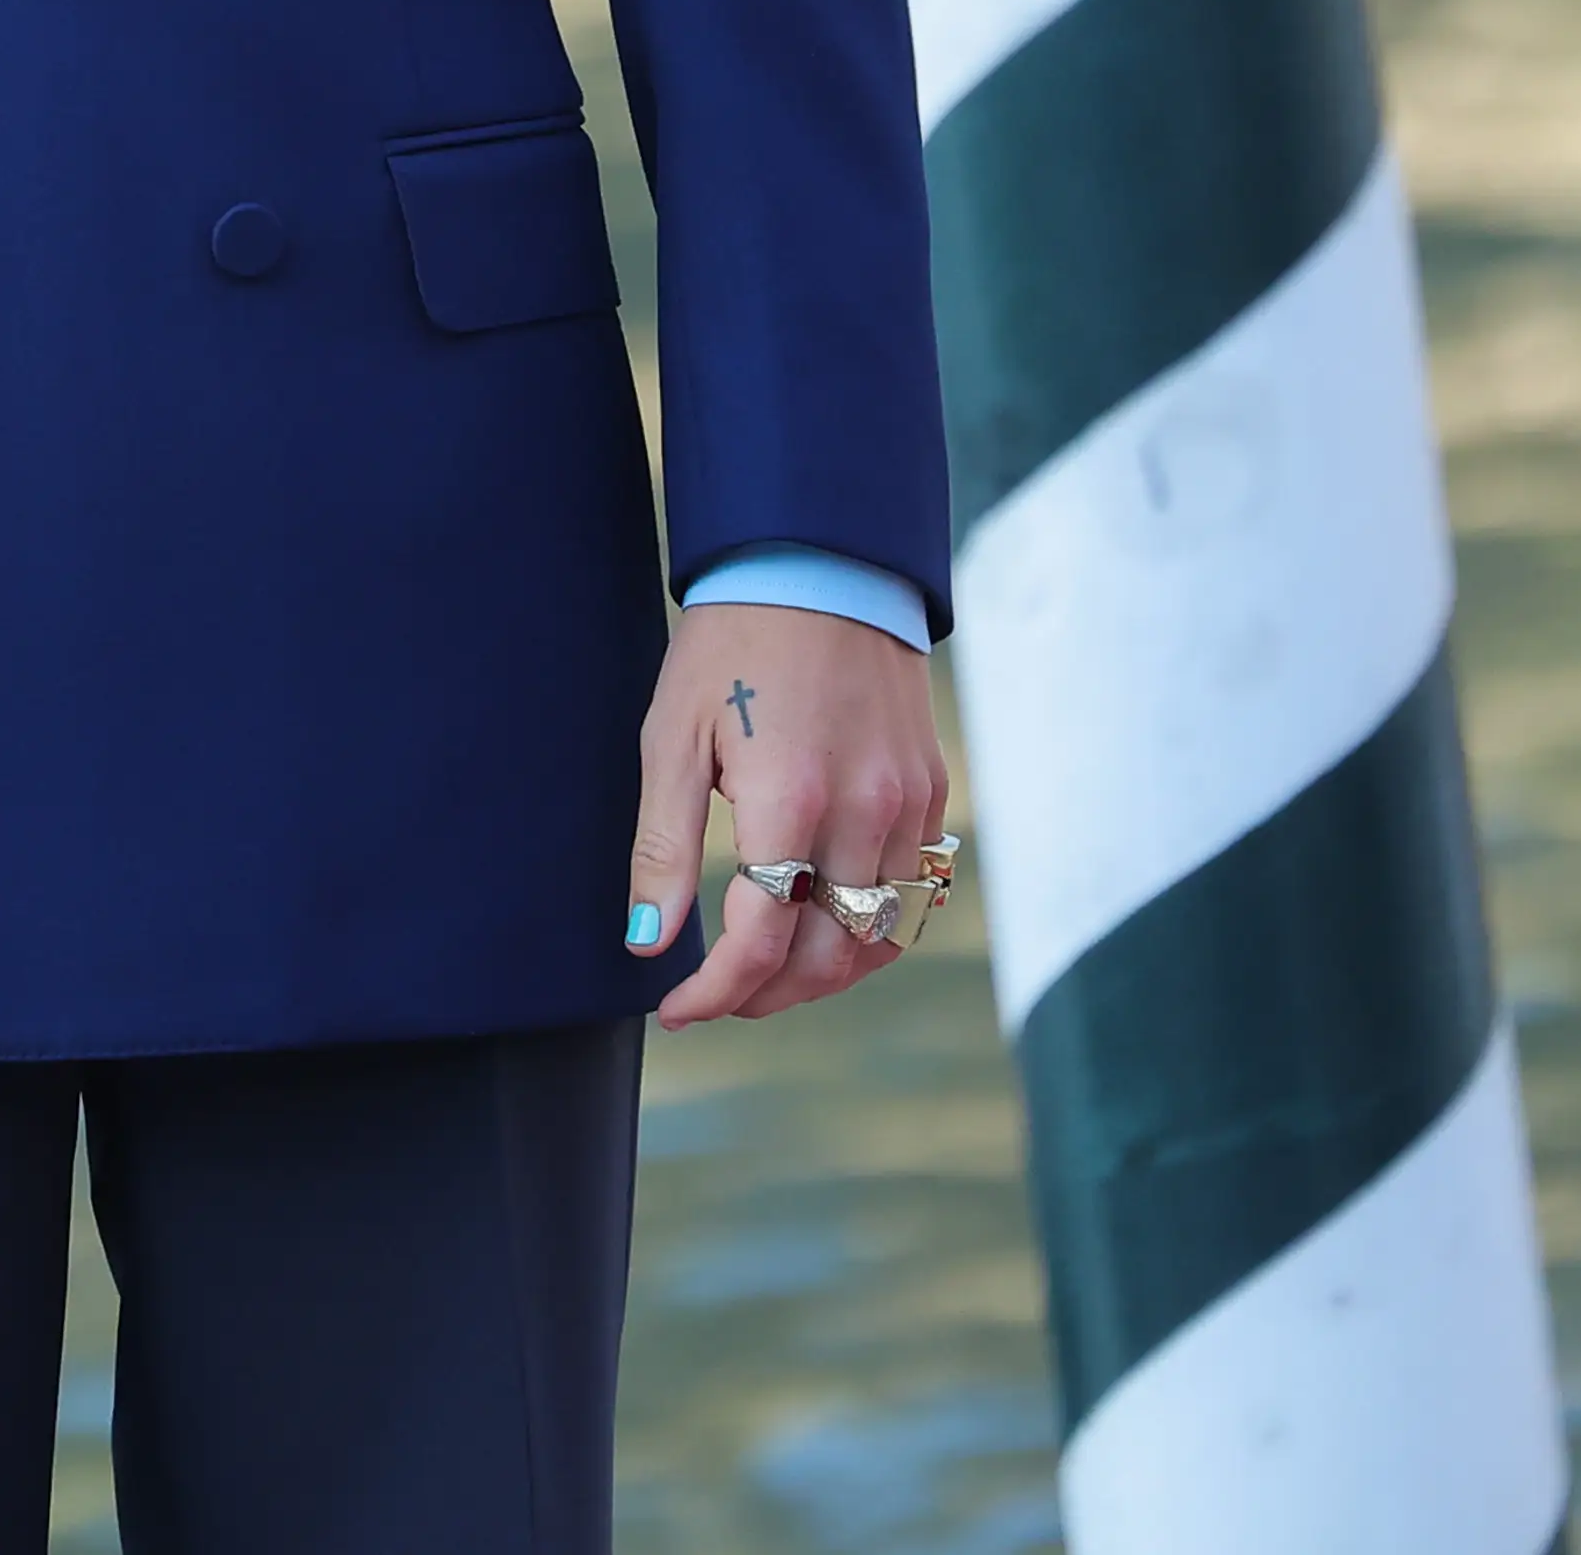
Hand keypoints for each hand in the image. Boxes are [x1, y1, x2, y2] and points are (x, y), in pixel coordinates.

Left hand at [630, 601, 950, 1026]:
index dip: (716, 993)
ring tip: (764, 976)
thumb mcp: (672, 737)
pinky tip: (821, 927)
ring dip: (822, 974)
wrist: (820, 568)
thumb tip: (648, 944)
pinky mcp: (933, 792)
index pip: (761, 941)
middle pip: (828, 956)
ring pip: (880, 937)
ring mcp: (909, 805)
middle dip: (767, 997)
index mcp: (791, 800)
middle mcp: (864, 813)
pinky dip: (867, 931)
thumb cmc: (731, 647)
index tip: (674, 1012)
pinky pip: (911, 894)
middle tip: (714, 999)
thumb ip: (664, 847)